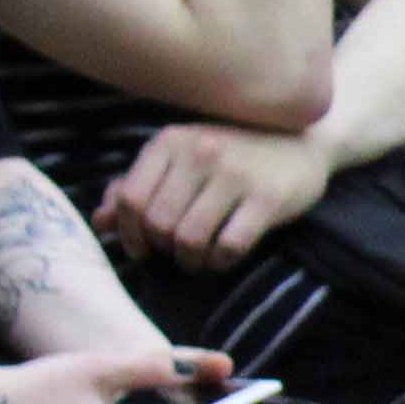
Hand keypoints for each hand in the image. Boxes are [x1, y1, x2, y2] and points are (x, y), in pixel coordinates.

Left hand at [98, 121, 331, 267]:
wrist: (304, 142)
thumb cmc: (232, 153)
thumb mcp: (180, 160)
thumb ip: (137, 187)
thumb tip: (100, 222)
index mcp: (171, 141)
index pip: (131, 199)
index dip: (129, 233)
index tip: (142, 247)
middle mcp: (201, 153)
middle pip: (158, 223)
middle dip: (162, 248)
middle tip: (176, 251)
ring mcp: (237, 175)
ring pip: (190, 239)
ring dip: (190, 260)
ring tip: (198, 258)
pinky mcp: (269, 199)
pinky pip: (229, 247)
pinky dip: (220, 262)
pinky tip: (223, 257)